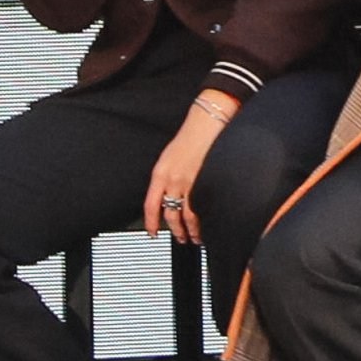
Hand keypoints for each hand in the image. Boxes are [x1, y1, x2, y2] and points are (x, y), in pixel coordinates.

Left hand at [142, 92, 237, 242]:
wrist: (209, 121)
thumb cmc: (193, 134)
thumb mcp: (172, 155)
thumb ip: (169, 175)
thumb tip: (172, 194)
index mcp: (160, 172)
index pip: (151, 205)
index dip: (150, 223)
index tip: (152, 233)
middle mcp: (172, 180)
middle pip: (170, 214)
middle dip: (175, 231)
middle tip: (181, 239)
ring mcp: (189, 183)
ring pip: (186, 216)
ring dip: (191, 230)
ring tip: (196, 237)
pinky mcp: (206, 182)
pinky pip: (202, 208)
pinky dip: (204, 221)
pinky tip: (209, 225)